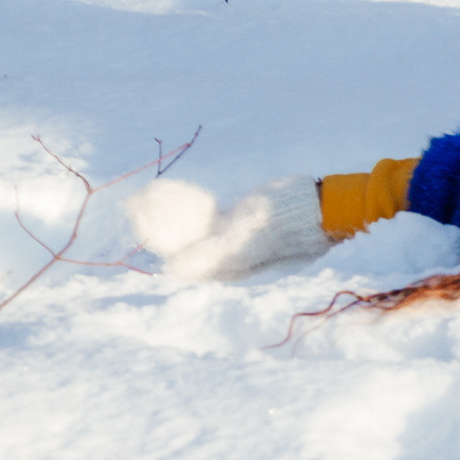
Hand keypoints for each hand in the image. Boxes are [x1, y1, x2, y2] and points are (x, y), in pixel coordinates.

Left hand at [128, 176, 330, 279]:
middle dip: (155, 222)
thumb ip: (214, 251)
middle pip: (179, 242)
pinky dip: (185, 204)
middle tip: (135, 201)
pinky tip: (173, 191)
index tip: (136, 213)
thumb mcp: (249, 235)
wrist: (324, 206)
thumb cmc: (289, 220)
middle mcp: (226, 258)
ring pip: (188, 228)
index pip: (177, 256)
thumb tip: (174, 269)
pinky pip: (203, 217)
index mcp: (226, 268)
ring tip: (147, 193)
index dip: (153, 235)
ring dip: (167, 212)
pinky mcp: (239, 223)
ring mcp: (232, 239)